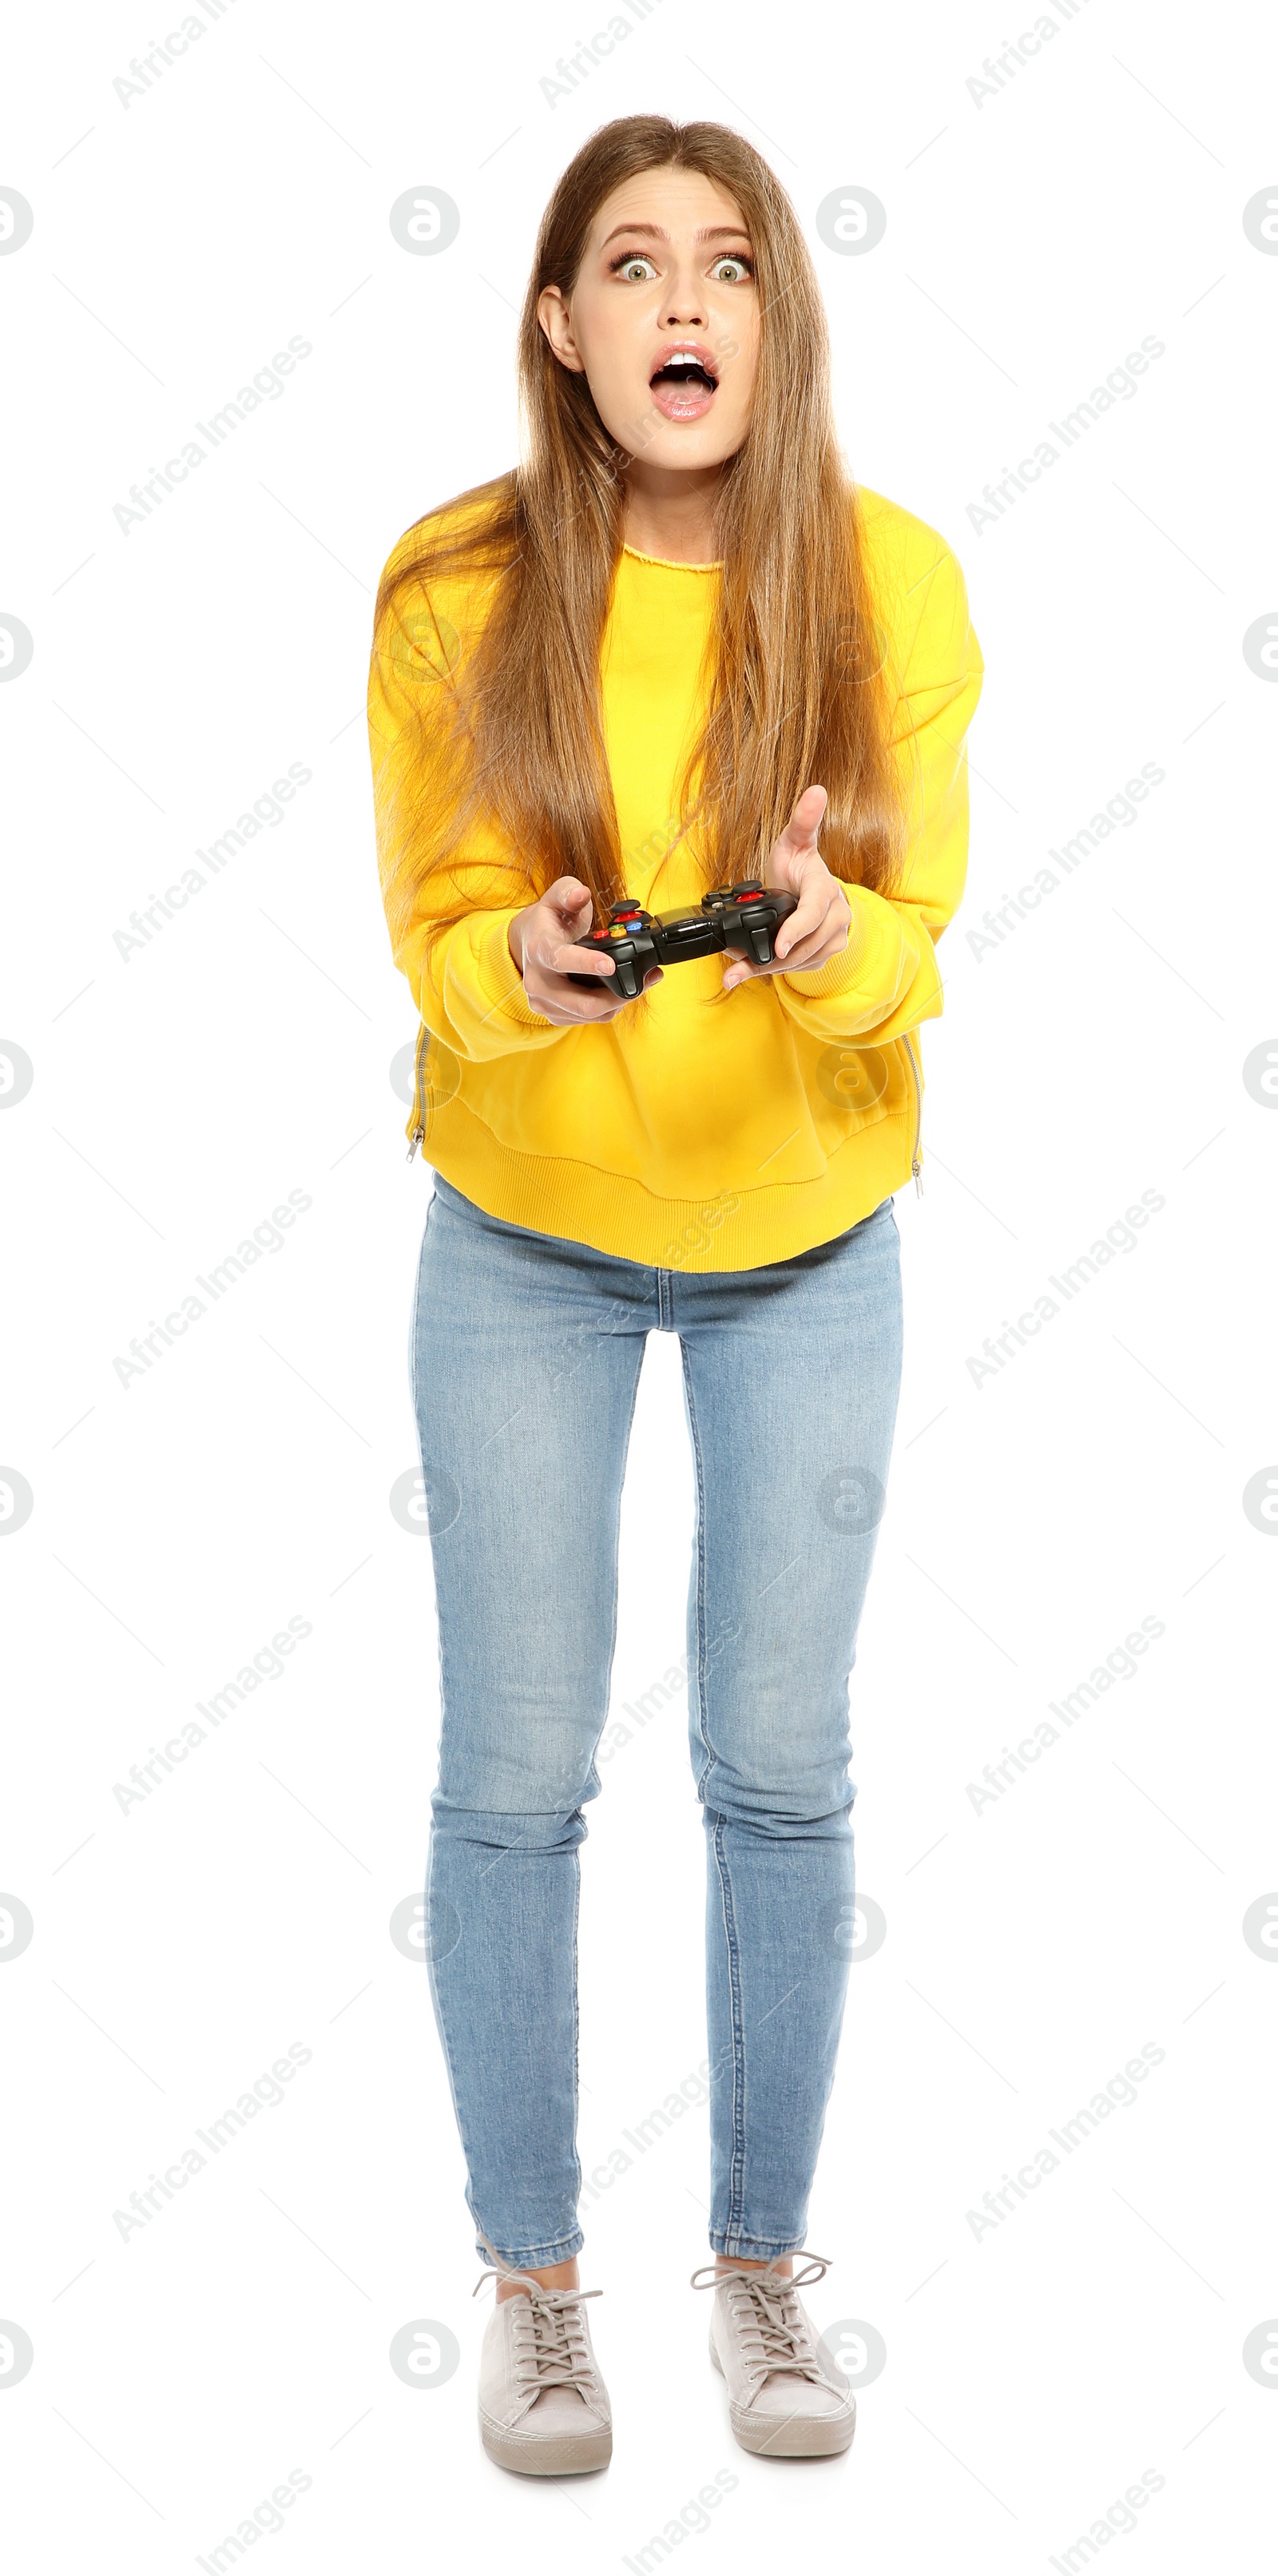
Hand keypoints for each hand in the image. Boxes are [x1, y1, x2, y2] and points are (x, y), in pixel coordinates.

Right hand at [507, 876, 662, 1023]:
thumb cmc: (547, 921)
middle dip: (618, 994)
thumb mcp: (555, 897)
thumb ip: (569, 891)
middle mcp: (538, 982)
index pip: (561, 960)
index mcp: (539, 950)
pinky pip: (590, 1020)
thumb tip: (581, 894)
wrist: (528, 944)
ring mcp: (545, 1003)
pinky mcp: (555, 1015)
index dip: (586, 964)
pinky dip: (610, 1009)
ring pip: (589, 1015)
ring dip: (619, 1003)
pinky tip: (621, 993)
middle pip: (582, 1003)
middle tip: (647, 979)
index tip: (610, 964)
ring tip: (643, 984)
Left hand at [721, 785, 851, 991]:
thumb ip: (803, 820)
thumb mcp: (795, 841)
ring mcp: (834, 938)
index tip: (778, 946)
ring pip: (801, 961)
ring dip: (767, 969)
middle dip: (769, 959)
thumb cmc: (798, 866)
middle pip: (804, 945)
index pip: (814, 912)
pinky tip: (752, 970)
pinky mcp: (826, 954)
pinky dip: (775, 972)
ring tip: (736, 970)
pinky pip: (801, 969)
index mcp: (826, 889)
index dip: (796, 930)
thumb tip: (816, 790)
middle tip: (736, 966)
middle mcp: (837, 916)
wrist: (809, 888)